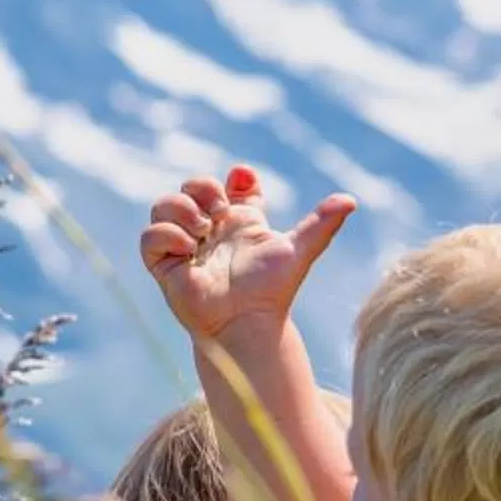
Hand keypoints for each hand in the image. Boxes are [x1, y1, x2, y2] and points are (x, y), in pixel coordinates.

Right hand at [138, 165, 355, 342]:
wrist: (248, 322)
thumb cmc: (273, 291)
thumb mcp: (299, 250)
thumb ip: (321, 223)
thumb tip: (351, 200)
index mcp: (239, 223)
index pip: (229, 187)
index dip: (234, 178)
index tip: (244, 178)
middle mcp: (209, 231)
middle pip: (191, 187)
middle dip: (203, 187)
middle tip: (222, 210)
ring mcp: (183, 247)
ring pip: (163, 205)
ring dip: (182, 208)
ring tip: (204, 230)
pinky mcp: (164, 265)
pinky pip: (149, 236)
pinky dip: (167, 235)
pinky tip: (190, 249)